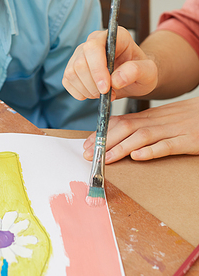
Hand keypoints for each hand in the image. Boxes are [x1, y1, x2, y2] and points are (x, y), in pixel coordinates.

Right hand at [62, 27, 157, 100]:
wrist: (134, 79)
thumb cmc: (142, 72)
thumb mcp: (149, 72)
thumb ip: (136, 71)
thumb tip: (116, 79)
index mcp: (113, 36)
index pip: (94, 47)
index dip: (97, 69)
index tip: (106, 88)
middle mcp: (94, 41)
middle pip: (80, 63)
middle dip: (93, 84)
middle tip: (109, 94)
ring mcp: (80, 54)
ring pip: (71, 73)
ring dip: (88, 90)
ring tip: (104, 94)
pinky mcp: (72, 67)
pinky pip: (67, 82)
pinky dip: (80, 93)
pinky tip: (94, 93)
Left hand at [82, 97, 198, 162]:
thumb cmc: (190, 118)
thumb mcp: (165, 119)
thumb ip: (145, 125)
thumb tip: (121, 136)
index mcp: (152, 116)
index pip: (121, 122)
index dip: (101, 133)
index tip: (86, 144)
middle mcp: (159, 121)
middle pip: (127, 128)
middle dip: (104, 142)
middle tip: (88, 155)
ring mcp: (173, 130)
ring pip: (142, 136)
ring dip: (121, 148)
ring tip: (105, 158)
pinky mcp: (188, 140)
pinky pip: (168, 145)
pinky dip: (152, 151)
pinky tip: (138, 157)